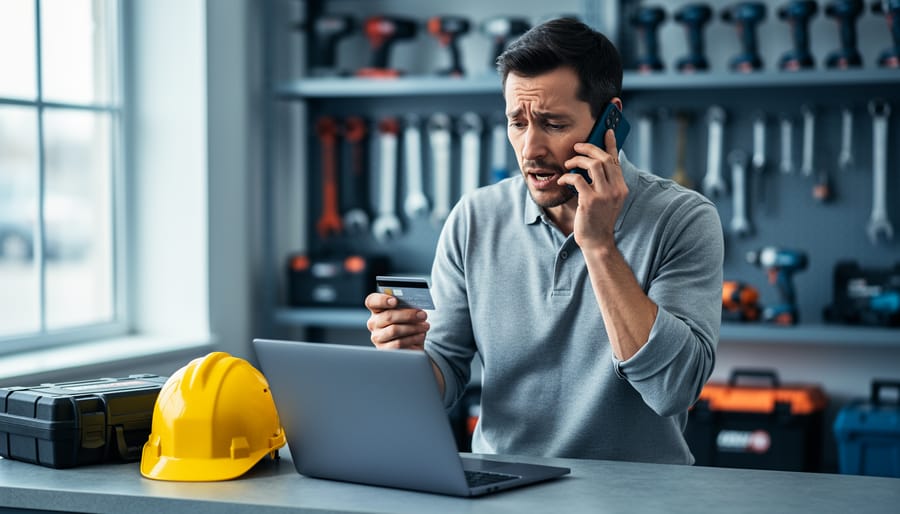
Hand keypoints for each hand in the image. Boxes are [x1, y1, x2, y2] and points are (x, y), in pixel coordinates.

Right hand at [364, 293, 429, 349]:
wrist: (412, 344)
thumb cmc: (408, 324)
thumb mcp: (408, 313)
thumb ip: (408, 307)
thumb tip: (416, 308)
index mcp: (377, 309)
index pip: (372, 301)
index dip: (382, 300)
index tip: (395, 300)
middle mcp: (374, 323)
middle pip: (388, 316)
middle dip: (408, 315)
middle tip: (422, 315)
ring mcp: (377, 337)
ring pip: (394, 330)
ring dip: (413, 328)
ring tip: (425, 326)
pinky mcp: (384, 350)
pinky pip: (398, 344)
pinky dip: (412, 339)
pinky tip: (421, 336)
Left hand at [559, 128, 627, 249]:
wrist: (597, 242)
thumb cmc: (598, 220)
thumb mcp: (607, 200)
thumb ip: (605, 183)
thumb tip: (594, 164)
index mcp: (621, 187)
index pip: (616, 160)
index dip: (611, 144)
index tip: (606, 131)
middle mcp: (616, 189)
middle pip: (604, 158)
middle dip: (589, 148)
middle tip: (577, 147)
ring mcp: (604, 195)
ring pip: (593, 164)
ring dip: (577, 161)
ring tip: (568, 164)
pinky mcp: (590, 201)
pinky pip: (577, 179)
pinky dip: (567, 177)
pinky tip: (562, 180)